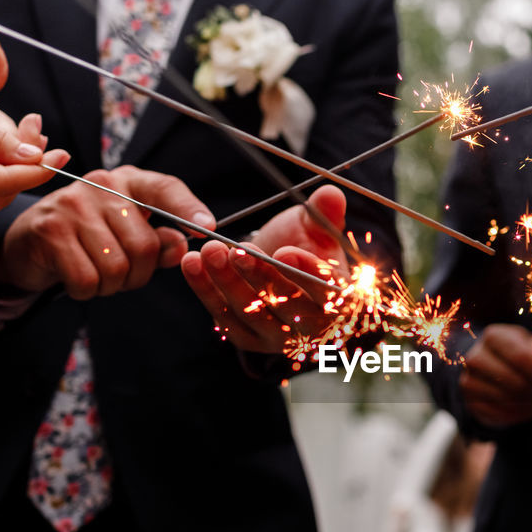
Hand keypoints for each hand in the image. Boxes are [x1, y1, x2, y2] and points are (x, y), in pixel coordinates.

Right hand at [0, 166, 212, 298]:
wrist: (27, 244)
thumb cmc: (88, 240)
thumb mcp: (127, 235)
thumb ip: (158, 241)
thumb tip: (182, 246)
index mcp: (127, 182)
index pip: (166, 188)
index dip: (189, 209)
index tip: (208, 229)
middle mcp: (101, 185)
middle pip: (144, 245)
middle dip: (139, 275)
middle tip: (122, 276)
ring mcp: (73, 205)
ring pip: (117, 267)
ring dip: (111, 286)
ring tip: (96, 273)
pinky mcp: (51, 230)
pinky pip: (88, 279)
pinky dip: (87, 290)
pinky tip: (77, 278)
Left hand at [181, 185, 346, 352]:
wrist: (278, 269)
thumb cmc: (304, 247)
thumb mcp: (316, 228)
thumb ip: (324, 213)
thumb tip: (332, 193)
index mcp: (340, 301)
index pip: (329, 293)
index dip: (309, 273)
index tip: (285, 251)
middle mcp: (313, 327)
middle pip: (288, 306)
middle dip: (261, 276)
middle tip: (237, 249)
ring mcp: (279, 337)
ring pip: (253, 313)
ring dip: (228, 282)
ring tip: (210, 250)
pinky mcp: (248, 338)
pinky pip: (225, 317)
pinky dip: (206, 291)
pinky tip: (192, 265)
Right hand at [460, 324, 531, 428]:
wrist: (494, 370)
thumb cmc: (521, 355)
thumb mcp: (531, 346)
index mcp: (493, 336)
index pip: (521, 357)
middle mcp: (474, 356)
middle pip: (515, 382)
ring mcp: (468, 379)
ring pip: (506, 399)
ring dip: (529, 403)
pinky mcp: (469, 401)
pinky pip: (499, 413)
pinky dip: (518, 414)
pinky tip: (528, 407)